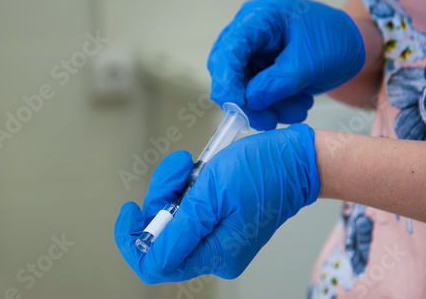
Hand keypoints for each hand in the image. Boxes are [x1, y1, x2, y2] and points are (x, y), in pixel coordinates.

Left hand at [114, 123, 319, 282]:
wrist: (295, 160)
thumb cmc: (262, 171)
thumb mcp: (212, 194)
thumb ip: (179, 230)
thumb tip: (149, 255)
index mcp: (217, 254)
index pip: (155, 265)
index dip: (133, 240)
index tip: (130, 209)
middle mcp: (216, 253)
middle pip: (161, 236)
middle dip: (160, 200)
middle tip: (178, 172)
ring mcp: (217, 237)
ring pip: (172, 219)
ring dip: (173, 189)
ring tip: (190, 166)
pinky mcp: (219, 222)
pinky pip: (187, 210)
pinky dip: (184, 188)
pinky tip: (196, 171)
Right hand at [208, 0, 364, 129]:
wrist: (355, 46)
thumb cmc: (337, 41)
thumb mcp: (309, 64)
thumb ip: (276, 83)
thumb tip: (249, 102)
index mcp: (262, 16)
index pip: (230, 47)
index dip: (226, 77)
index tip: (236, 105)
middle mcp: (252, 31)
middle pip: (228, 68)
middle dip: (245, 99)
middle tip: (264, 120)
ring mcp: (254, 50)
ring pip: (241, 86)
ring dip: (264, 107)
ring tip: (295, 111)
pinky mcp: (260, 67)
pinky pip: (255, 92)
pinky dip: (273, 105)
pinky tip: (296, 105)